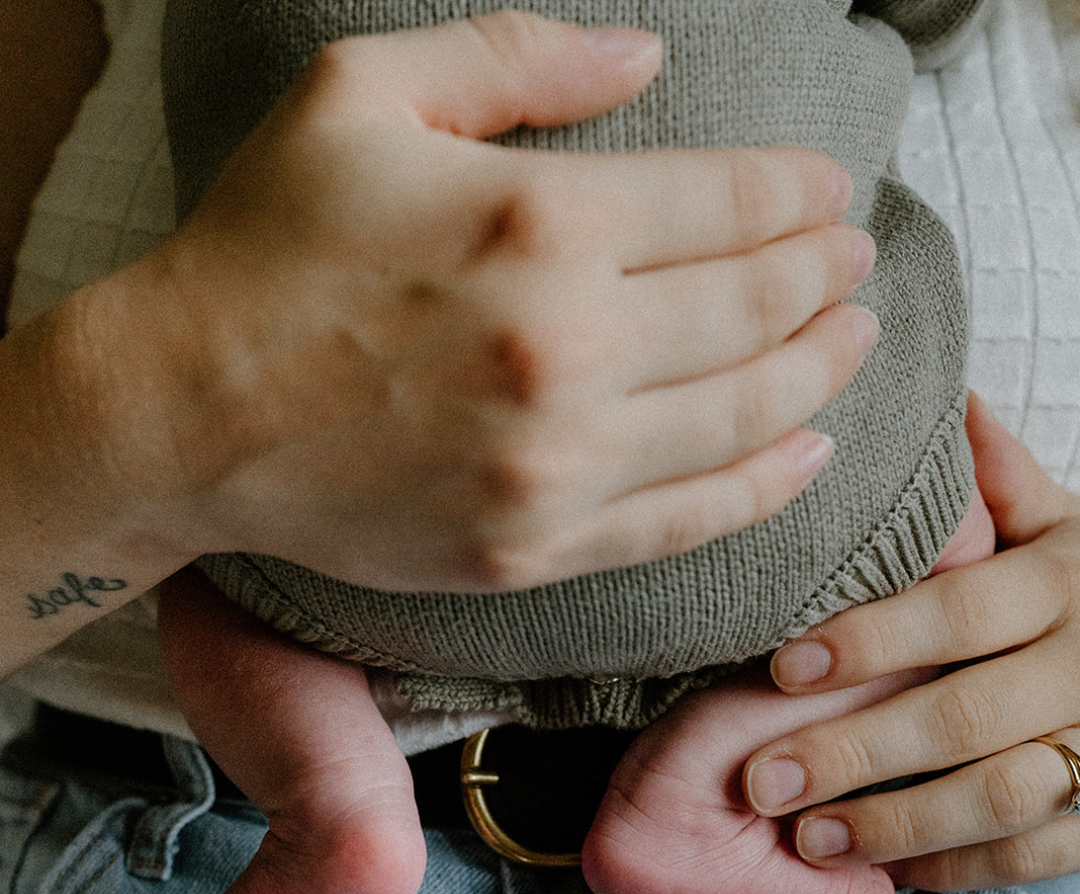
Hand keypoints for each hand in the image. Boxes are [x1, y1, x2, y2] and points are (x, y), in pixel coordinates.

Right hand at [136, 12, 874, 592]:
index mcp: (536, 223)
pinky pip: (687, 520)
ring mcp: (554, 466)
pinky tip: (808, 454)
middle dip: (828, 278)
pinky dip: (766, 485)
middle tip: (853, 264)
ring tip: (851, 342)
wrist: (184, 415)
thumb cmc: (264, 250)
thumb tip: (646, 54)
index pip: (732, 204)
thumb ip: (517, 57)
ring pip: (747, 418)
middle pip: (759, 310)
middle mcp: (565, 351)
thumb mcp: (361, 96)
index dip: (801, 195)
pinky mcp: (533, 548)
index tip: (827, 194)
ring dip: (821, 373)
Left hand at [743, 394, 1079, 890]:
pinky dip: (961, 866)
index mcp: (1067, 579)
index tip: (783, 668)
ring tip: (807, 837)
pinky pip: (1038, 852)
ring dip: (897, 823)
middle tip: (762, 780)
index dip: (872, 640)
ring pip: (1003, 795)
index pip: (962, 610)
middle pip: (966, 714)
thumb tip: (947, 402)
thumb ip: (1003, 479)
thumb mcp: (1061, 522)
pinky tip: (884, 869)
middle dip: (857, 750)